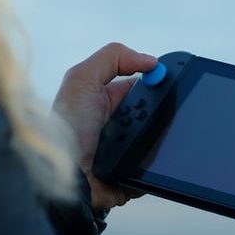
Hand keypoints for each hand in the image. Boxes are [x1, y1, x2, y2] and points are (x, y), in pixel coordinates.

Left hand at [53, 42, 157, 211]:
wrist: (65, 177)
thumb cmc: (66, 128)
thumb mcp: (82, 79)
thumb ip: (113, 58)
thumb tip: (151, 61)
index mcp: (104, 100)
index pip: (140, 85)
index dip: (156, 81)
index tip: (169, 79)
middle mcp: (116, 125)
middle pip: (154, 112)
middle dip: (160, 110)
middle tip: (154, 112)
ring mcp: (124, 151)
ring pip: (158, 138)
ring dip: (161, 136)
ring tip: (149, 138)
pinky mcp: (131, 175)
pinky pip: (155, 167)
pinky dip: (159, 163)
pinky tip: (157, 160)